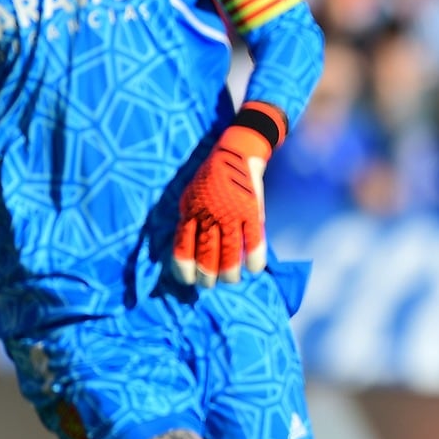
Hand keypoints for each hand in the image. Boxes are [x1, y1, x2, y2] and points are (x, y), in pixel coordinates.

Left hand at [174, 104, 281, 287]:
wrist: (237, 153)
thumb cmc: (212, 177)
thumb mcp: (191, 196)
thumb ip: (190, 219)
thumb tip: (187, 246)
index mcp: (191, 212)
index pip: (183, 246)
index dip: (184, 267)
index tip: (188, 280)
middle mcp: (209, 215)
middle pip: (206, 254)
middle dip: (206, 276)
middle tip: (208, 286)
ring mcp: (232, 214)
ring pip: (230, 252)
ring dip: (230, 273)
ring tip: (230, 281)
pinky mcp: (252, 212)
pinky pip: (254, 241)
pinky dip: (255, 258)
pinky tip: (254, 270)